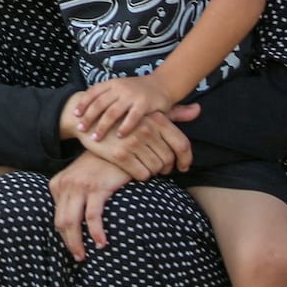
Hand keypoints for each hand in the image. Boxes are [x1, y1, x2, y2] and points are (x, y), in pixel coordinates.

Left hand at [47, 154, 132, 260]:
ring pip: (72, 222)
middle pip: (61, 222)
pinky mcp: (97, 188)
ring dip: (77, 243)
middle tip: (78, 257)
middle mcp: (65, 185)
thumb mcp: (81, 179)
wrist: (117, 146)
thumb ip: (74, 196)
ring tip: (85, 256)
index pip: (57, 217)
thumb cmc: (101, 167)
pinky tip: (101, 243)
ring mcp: (80, 186)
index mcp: (58, 184)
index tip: (74, 247)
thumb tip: (74, 224)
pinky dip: (95, 233)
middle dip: (68, 243)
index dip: (64, 235)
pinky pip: (92, 216)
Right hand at [67, 94, 200, 179]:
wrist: (88, 120)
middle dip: (167, 168)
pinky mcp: (119, 154)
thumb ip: (175, 113)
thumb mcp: (149, 113)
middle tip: (162, 170)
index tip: (183, 167)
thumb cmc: (124, 118)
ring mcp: (133, 142)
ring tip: (146, 168)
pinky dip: (141, 176)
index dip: (186, 158)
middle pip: (169, 159)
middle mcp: (146, 129)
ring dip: (153, 172)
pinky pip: (141, 174)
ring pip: (156, 168)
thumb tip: (198, 109)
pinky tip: (135, 170)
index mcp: (156, 119)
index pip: (182, 143)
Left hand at [74, 75, 175, 140]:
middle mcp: (120, 88)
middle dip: (88, 118)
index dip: (82, 103)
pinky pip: (132, 117)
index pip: (92, 92)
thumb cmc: (137, 91)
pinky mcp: (145, 104)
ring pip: (112, 112)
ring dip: (102, 126)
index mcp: (112, 83)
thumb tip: (83, 110)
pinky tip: (119, 137)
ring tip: (95, 138)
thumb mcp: (119, 88)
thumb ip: (106, 96)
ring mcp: (132, 95)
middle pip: (99, 104)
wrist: (163, 84)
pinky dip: (125, 127)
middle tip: (80, 129)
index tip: (75, 115)